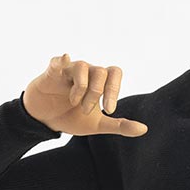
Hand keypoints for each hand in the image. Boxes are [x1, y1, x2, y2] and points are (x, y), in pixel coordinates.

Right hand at [21, 53, 147, 136]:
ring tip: (74, 102)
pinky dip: (61, 61)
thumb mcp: (97, 125)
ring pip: (82, 66)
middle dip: (96, 93)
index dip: (114, 90)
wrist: (45, 121)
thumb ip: (119, 125)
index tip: (109, 110)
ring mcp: (68, 71)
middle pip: (100, 71)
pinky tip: (64, 60)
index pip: (115, 73)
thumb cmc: (72, 117)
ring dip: (81, 87)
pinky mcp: (51, 72)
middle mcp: (86, 73)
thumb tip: (144, 129)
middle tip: (86, 110)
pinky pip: (57, 62)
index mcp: (100, 83)